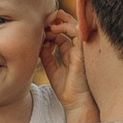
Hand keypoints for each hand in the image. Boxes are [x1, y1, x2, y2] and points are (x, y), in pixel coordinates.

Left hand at [41, 6, 95, 120]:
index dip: (51, 29)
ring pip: (74, 26)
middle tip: (43, 21)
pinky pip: (77, 32)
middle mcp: (77, 48)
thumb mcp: (52, 69)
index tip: (40, 30)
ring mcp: (81, 49)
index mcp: (71, 52)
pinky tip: (54, 29)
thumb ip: (47, 56)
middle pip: (69, 26)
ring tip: (48, 24)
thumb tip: (40, 43)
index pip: (62, 34)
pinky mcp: (83, 51)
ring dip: (60, 22)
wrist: (76, 102)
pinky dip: (65, 27)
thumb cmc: (67, 89)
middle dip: (56, 20)